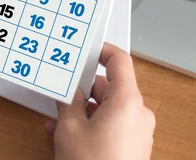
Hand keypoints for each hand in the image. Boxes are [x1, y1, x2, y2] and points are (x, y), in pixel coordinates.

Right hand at [45, 43, 154, 159]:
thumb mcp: (69, 128)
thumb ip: (69, 102)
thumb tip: (69, 91)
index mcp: (127, 101)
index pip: (120, 61)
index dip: (102, 51)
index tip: (87, 48)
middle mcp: (138, 113)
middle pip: (110, 87)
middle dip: (83, 91)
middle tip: (62, 93)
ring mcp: (138, 132)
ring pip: (107, 109)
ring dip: (83, 111)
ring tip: (57, 122)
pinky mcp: (134, 147)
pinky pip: (112, 125)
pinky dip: (92, 125)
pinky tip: (67, 135)